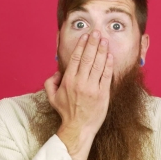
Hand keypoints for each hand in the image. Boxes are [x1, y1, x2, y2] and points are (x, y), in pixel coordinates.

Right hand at [44, 31, 113, 159]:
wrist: (78, 128)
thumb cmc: (66, 112)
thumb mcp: (52, 98)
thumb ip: (50, 82)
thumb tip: (57, 73)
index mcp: (68, 81)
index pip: (75, 58)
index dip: (81, 45)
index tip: (85, 36)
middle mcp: (80, 82)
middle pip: (87, 58)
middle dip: (92, 43)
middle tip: (96, 32)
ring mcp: (92, 88)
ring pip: (98, 64)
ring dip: (101, 50)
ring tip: (104, 40)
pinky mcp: (103, 94)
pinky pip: (106, 76)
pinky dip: (108, 65)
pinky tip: (110, 55)